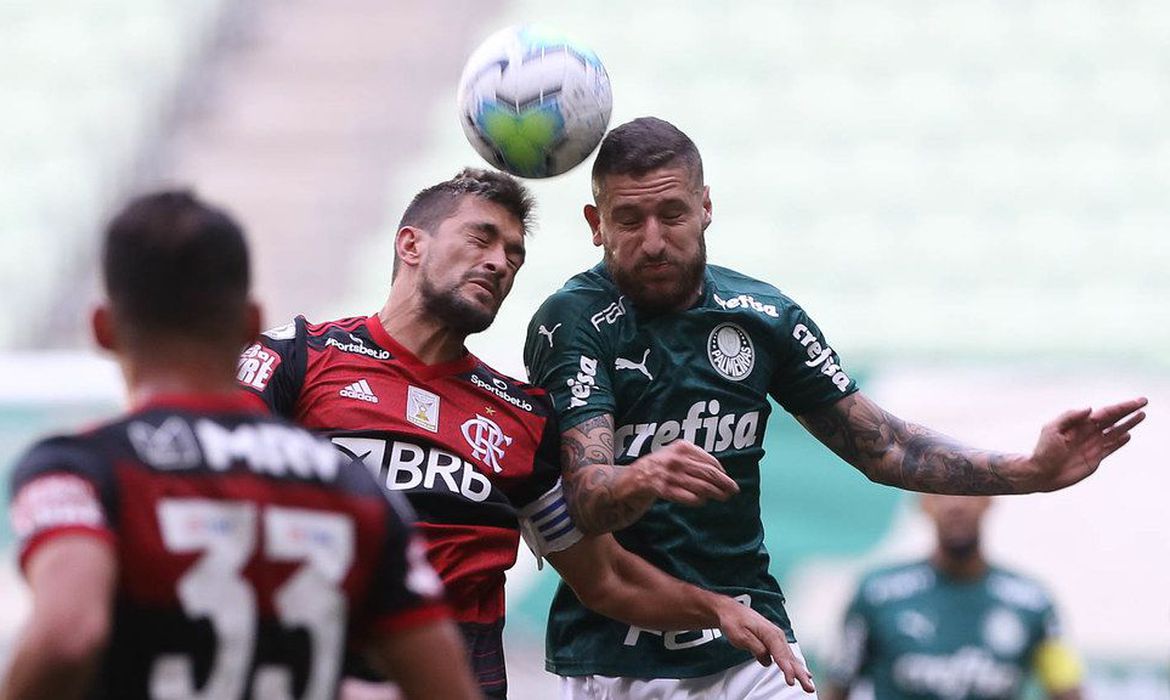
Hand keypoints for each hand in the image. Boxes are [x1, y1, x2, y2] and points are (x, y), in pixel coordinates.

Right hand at [629, 440, 738, 506]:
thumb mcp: (675, 454)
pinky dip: (699, 501)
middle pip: (709, 473)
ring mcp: (670, 474)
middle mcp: (677, 459)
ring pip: (702, 486)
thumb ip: (694, 458)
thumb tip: (720, 472)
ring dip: (716, 493)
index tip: (727, 479)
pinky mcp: (664, 490)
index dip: (722, 472)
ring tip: (724, 497)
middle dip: (724, 483)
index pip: (710, 461)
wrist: (632, 479)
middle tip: (734, 490)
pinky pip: (689, 497)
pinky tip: (702, 501)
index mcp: (682, 447)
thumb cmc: (658, 467)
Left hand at [713, 597, 815, 692]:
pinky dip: (795, 665)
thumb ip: (756, 648)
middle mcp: (777, 635)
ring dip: (800, 672)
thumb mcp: (741, 636)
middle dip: (800, 674)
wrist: (730, 610)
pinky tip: (802, 672)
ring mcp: (777, 638)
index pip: (781, 655)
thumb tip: (767, 661)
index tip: (791, 681)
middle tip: (808, 687)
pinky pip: (787, 655)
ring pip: (791, 658)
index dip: (787, 670)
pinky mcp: (774, 641)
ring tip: (808, 684)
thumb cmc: (734, 621)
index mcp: (770, 633)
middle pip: (790, 658)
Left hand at [1024, 397, 1146, 490]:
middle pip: (1113, 419)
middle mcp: (1088, 432)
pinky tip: (1128, 435)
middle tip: (1144, 402)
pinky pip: (1110, 448)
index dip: (1121, 407)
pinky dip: (1119, 442)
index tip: (1136, 402)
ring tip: (1141, 415)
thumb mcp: (1051, 429)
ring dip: (1128, 424)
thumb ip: (1069, 416)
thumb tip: (1090, 409)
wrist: (1041, 473)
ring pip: (1115, 432)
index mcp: (1079, 424)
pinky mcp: (1094, 458)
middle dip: (1128, 411)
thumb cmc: (1042, 450)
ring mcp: (1092, 445)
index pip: (1105, 413)